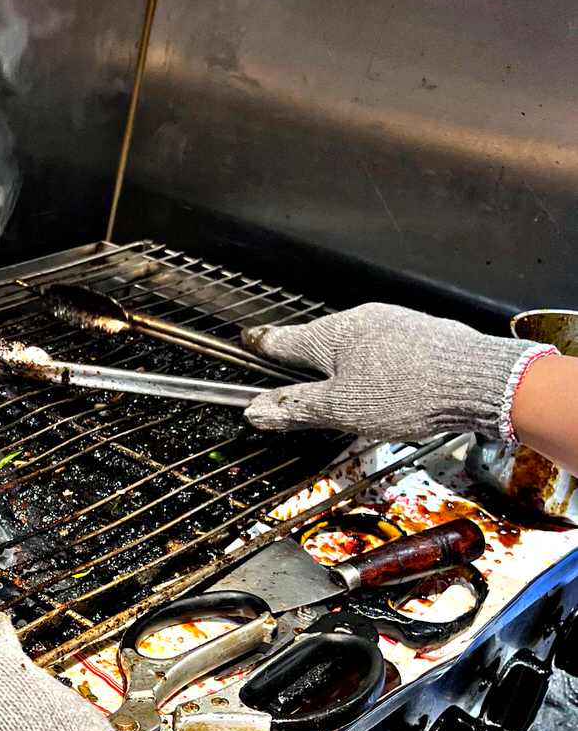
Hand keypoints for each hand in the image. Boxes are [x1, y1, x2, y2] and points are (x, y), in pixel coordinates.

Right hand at [243, 302, 553, 442]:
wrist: (482, 382)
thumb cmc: (405, 392)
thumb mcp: (340, 409)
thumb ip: (296, 408)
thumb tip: (255, 411)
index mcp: (333, 333)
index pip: (285, 340)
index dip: (263, 345)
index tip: (248, 340)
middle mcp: (363, 319)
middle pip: (323, 341)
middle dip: (312, 361)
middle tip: (304, 384)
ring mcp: (397, 324)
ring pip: (358, 345)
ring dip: (349, 367)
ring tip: (354, 397)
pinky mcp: (425, 335)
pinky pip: (388, 350)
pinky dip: (379, 368)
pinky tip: (392, 390)